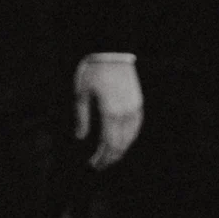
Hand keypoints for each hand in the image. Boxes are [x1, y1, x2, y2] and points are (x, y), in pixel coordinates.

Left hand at [75, 53, 142, 167]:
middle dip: (110, 158)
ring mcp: (134, 109)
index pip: (108, 144)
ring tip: (109, 158)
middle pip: (121, 145)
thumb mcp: (81, 93)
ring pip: (130, 138)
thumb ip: (81, 117)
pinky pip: (136, 128)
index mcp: (110, 113)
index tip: (93, 166)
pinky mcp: (138, 103)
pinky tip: (122, 142)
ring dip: (120, 151)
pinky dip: (129, 139)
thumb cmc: (93, 71)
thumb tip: (80, 138)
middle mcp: (125, 114)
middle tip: (99, 166)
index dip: (101, 158)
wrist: (112, 51)